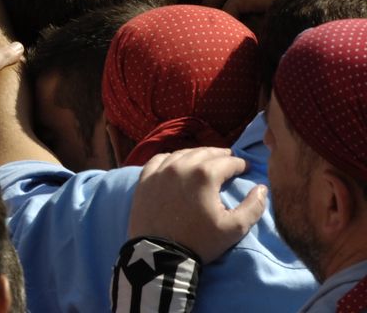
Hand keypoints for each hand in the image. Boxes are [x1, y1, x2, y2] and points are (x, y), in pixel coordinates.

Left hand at [128, 147, 267, 263]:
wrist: (159, 254)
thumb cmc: (199, 241)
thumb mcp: (234, 228)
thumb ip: (253, 207)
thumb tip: (262, 188)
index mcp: (205, 174)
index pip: (228, 162)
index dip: (241, 164)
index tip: (247, 168)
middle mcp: (181, 165)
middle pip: (205, 153)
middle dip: (221, 156)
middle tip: (229, 160)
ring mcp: (160, 171)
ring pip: (182, 153)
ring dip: (197, 155)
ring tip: (206, 160)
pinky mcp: (145, 179)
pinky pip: (159, 160)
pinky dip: (172, 158)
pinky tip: (176, 163)